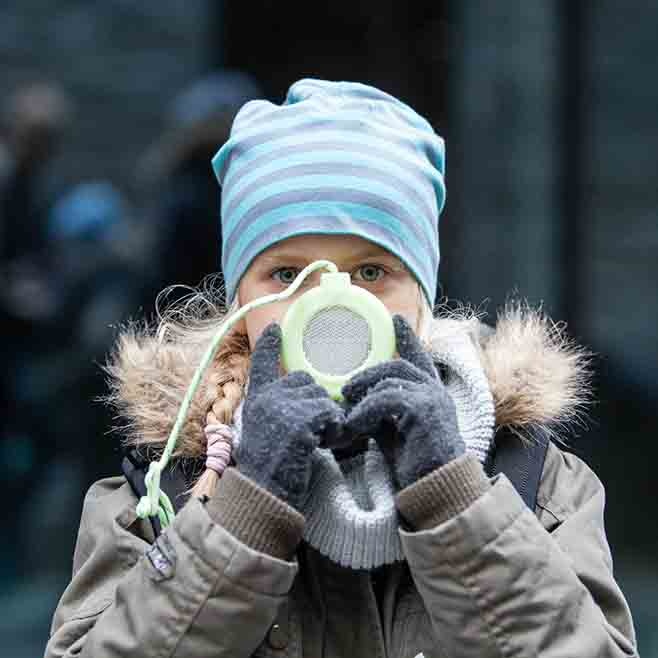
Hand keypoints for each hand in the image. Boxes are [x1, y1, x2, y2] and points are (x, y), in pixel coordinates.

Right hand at [236, 322, 346, 509]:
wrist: (263, 494)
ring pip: (322, 398)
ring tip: (316, 441)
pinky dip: (334, 430)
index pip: (262, 364)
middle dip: (317, 404)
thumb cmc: (270, 468)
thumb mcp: (265, 430)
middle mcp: (266, 397)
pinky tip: (322, 444)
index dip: (270, 345)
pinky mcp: (299, 421)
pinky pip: (330, 413)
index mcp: (257, 399)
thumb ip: (279, 408)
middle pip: (308, 382)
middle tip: (314, 431)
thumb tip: (311, 394)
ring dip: (328, 419)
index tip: (275, 327)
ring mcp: (281, 407)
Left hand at [341, 315, 464, 489]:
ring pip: (390, 379)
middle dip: (367, 374)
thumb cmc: (415, 464)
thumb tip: (354, 401)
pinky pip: (387, 398)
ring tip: (348, 416)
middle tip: (346, 389)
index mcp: (430, 393)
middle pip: (396, 365)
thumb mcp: (393, 431)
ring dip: (363, 396)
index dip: (407, 338)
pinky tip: (355, 425)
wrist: (436, 489)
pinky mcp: (425, 409)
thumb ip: (381, 411)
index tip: (396, 319)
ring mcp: (433, 398)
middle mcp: (435, 390)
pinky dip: (366, 410)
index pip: (419, 357)